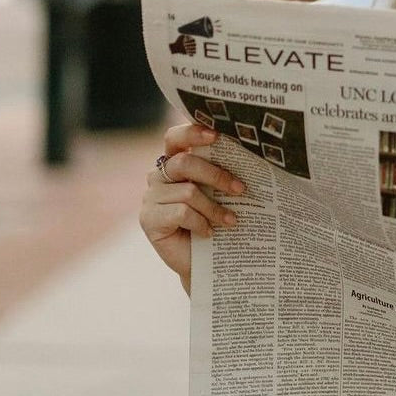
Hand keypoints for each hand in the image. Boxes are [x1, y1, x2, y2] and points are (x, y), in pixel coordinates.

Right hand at [138, 122, 245, 293]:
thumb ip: (221, 172)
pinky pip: (181, 213)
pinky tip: (208, 233)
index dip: (191, 133)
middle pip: (184, 163)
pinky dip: (201, 223)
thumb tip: (248, 156)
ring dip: (214, 208)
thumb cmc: (216, 222)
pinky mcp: (148, 219)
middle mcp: (159, 176)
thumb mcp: (220, 193)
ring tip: (230, 221)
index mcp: (175, 163)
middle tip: (240, 190)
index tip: (216, 136)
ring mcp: (151, 197)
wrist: (205, 262)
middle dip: (216, 175)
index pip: (175, 138)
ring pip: (188, 192)